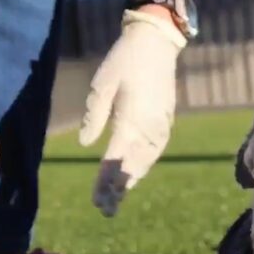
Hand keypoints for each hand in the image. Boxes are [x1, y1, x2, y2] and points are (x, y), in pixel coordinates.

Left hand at [79, 9, 185, 215]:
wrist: (156, 43)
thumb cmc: (124, 61)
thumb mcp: (102, 84)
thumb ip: (94, 116)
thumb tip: (87, 144)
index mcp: (130, 121)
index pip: (114, 161)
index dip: (104, 183)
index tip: (96, 201)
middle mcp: (148, 130)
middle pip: (133, 169)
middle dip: (118, 190)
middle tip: (106, 211)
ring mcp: (160, 127)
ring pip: (146, 163)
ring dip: (132, 181)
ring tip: (118, 196)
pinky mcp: (165, 123)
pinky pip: (154, 152)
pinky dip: (144, 166)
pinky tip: (136, 173)